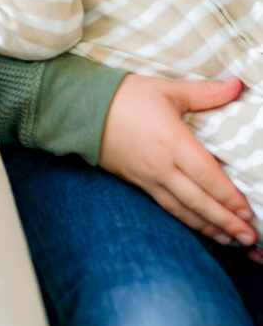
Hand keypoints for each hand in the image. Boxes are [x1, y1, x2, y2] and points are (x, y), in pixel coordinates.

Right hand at [99, 74, 256, 249]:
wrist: (80, 109)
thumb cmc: (125, 96)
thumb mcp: (167, 89)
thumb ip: (205, 92)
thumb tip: (237, 85)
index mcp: (172, 142)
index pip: (208, 176)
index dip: (230, 197)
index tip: (248, 211)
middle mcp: (161, 166)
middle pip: (198, 201)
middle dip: (226, 221)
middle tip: (249, 237)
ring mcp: (147, 178)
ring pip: (183, 210)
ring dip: (209, 227)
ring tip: (231, 240)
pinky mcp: (137, 183)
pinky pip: (166, 207)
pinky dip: (186, 221)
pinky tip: (199, 226)